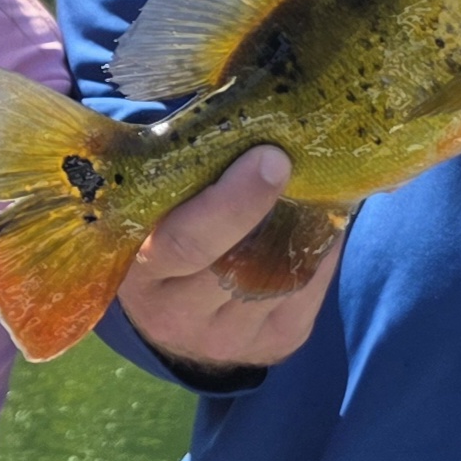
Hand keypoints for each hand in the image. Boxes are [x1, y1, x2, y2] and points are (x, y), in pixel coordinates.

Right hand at [117, 146, 342, 372]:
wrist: (172, 308)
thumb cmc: (163, 224)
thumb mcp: (154, 204)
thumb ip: (183, 171)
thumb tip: (246, 115)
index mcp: (139, 274)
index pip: (188, 243)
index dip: (233, 203)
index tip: (270, 157)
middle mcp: (178, 316)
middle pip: (239, 265)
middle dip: (278, 211)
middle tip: (299, 162)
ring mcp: (228, 339)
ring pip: (280, 280)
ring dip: (305, 227)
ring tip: (314, 181)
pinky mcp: (274, 345)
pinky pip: (308, 292)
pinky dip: (321, 250)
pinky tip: (320, 219)